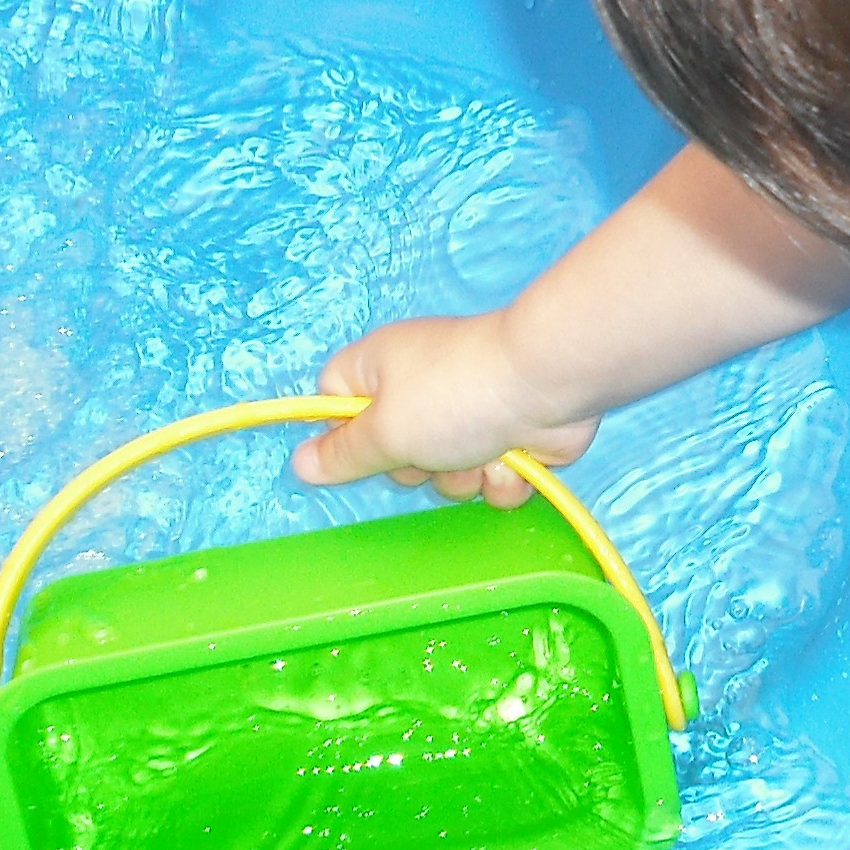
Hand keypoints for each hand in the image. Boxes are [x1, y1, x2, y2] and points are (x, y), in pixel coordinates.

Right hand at [299, 310, 595, 504]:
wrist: (550, 384)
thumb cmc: (456, 396)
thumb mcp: (385, 430)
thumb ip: (344, 453)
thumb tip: (299, 464)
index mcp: (380, 369)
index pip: (334, 402)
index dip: (341, 432)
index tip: (358, 451)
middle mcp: (421, 389)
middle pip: (391, 454)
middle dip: (415, 467)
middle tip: (430, 450)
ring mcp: (468, 414)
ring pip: (444, 475)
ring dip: (464, 476)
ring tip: (482, 451)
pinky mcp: (509, 437)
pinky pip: (488, 480)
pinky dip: (502, 477)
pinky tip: (515, 457)